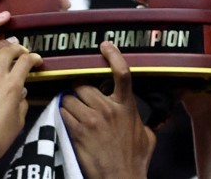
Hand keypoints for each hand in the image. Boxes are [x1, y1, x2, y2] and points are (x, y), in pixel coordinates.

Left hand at [0, 42, 41, 177]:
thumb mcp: (18, 122)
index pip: (25, 61)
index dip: (33, 57)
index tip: (36, 60)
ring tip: (2, 53)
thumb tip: (21, 93)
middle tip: (21, 51)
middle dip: (16, 47)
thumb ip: (22, 103)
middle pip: (6, 51)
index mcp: (12, 86)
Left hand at [60, 42, 155, 178]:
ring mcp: (92, 119)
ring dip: (69, 103)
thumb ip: (140, 121)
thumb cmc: (134, 161)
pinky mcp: (78, 131)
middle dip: (79, 89)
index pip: (122, 73)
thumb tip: (139, 119)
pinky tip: (68, 121)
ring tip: (74, 111)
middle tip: (80, 97)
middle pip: (84, 84)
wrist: (121, 178)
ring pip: (70, 97)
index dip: (113, 55)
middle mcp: (109, 109)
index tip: (105, 45)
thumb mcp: (147, 137)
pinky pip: (63, 112)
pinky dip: (63, 114)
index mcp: (127, 106)